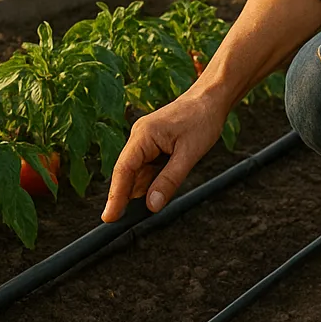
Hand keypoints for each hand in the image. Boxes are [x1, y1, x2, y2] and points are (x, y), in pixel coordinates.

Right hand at [101, 90, 229, 221]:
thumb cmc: (202, 120)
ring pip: (137, 172)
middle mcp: (139, 137)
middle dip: (124, 197)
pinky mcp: (153, 144)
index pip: (123, 169)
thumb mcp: (189, 154)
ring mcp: (145, 140)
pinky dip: (150, 181)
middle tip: (121, 223)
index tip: (109, 218)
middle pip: (127, 173)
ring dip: (140, 190)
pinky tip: (155, 193)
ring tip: (138, 212)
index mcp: (143, 135)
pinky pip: (147, 167)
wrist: (211, 99)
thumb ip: (169, 180)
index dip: (115, 196)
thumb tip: (152, 205)